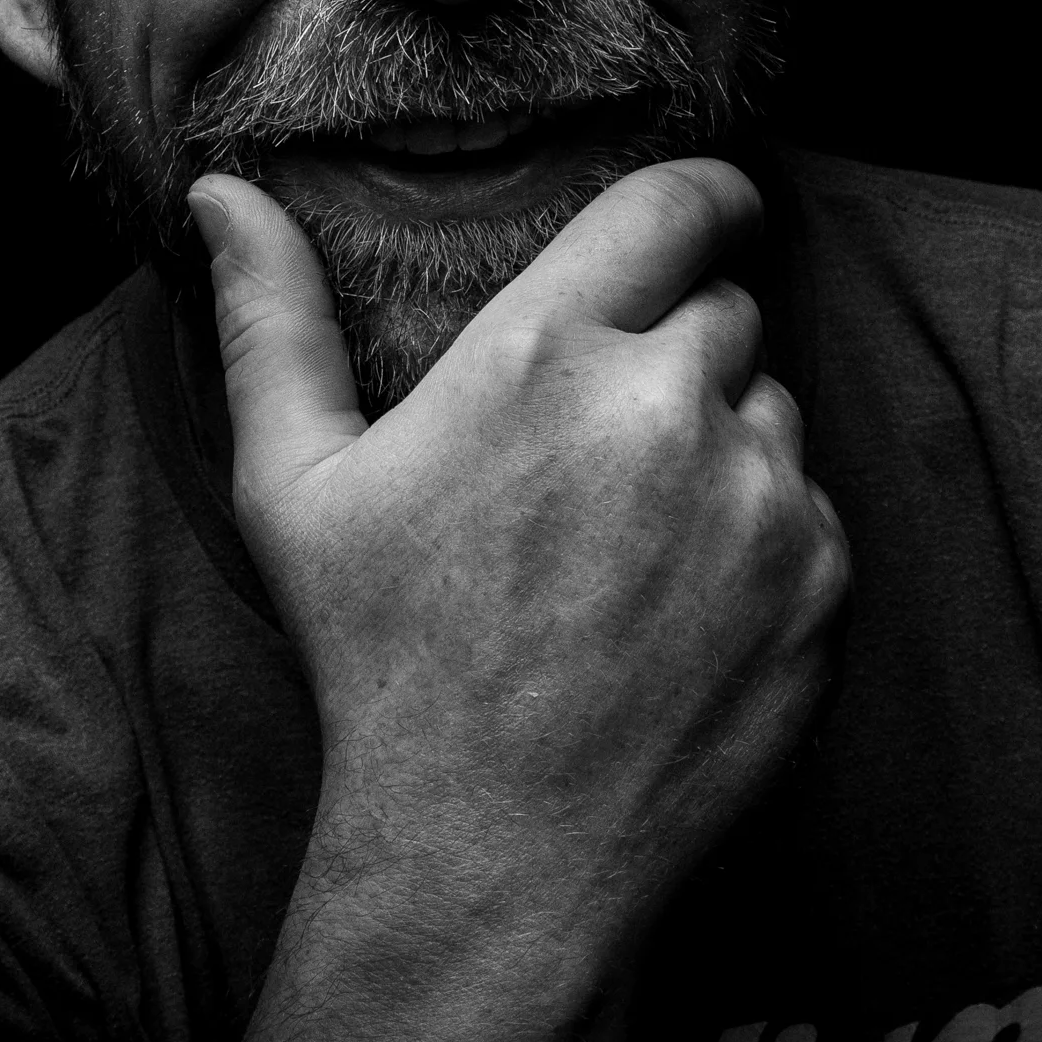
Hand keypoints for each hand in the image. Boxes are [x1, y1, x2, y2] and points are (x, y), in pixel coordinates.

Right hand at [192, 159, 850, 1041]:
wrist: (495, 851)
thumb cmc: (381, 657)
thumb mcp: (292, 484)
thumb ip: (270, 319)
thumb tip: (220, 190)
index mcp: (545, 350)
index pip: (679, 202)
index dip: (708, 195)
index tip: (709, 210)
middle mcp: (668, 400)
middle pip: (726, 309)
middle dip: (681, 346)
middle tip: (609, 438)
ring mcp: (758, 492)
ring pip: (773, 408)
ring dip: (726, 439)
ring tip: (636, 536)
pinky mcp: (821, 578)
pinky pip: (812, 505)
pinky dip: (767, 532)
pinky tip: (684, 603)